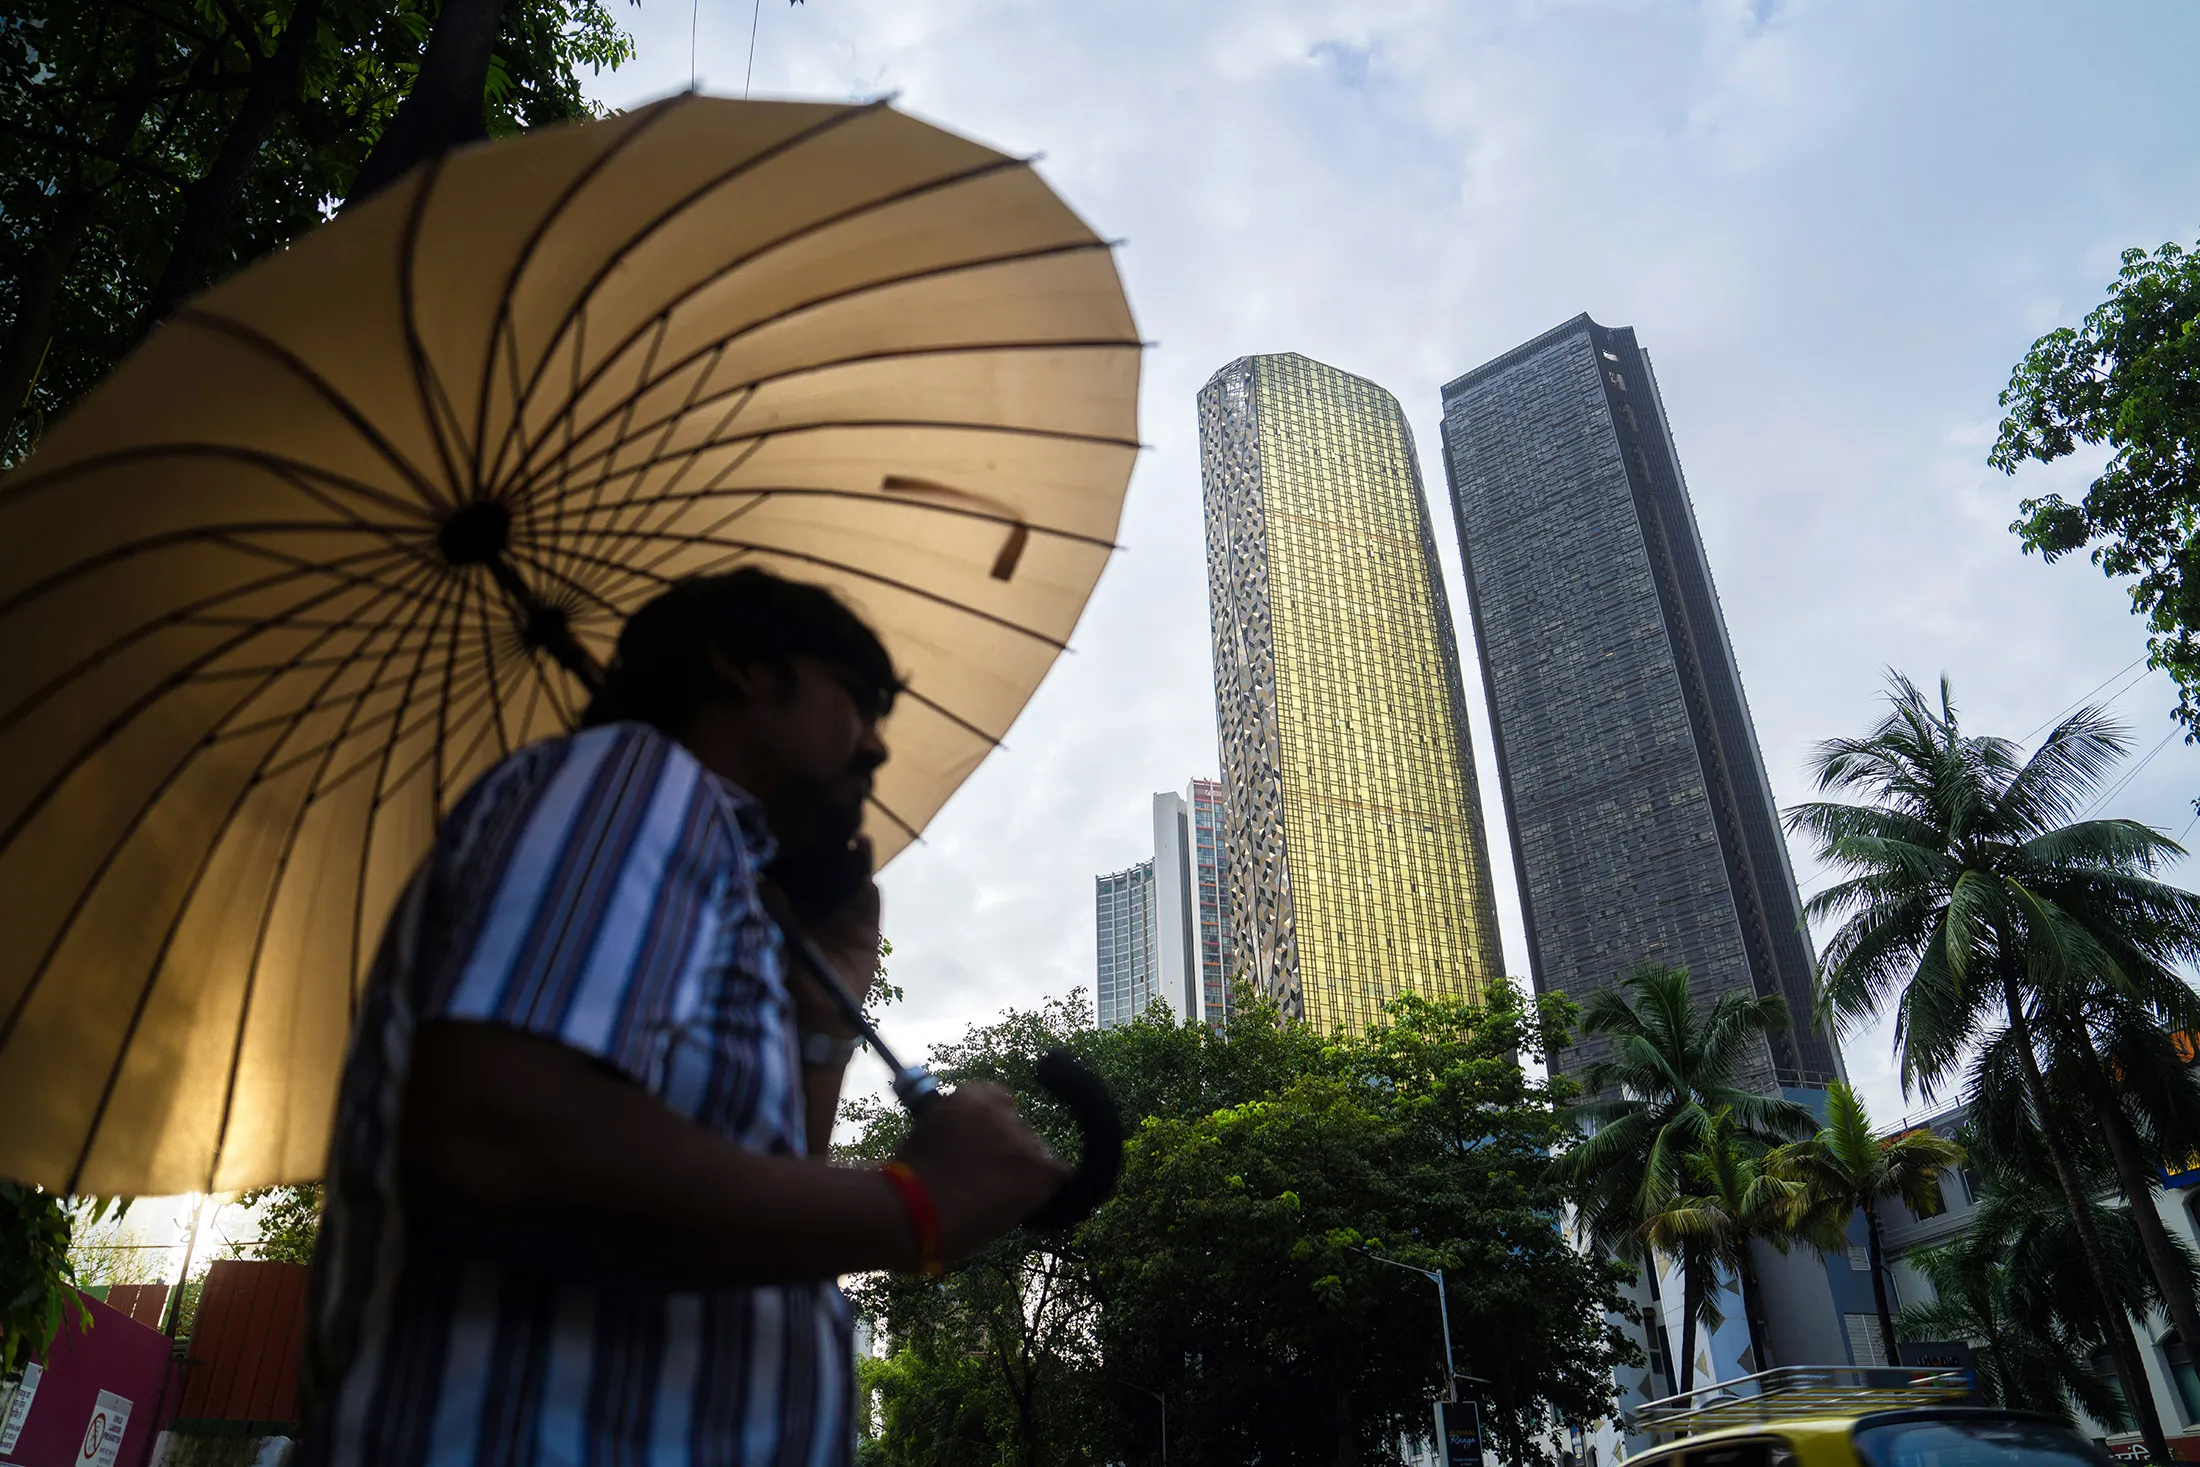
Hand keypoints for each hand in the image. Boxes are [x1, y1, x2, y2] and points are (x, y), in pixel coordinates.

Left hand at [764, 840, 879, 1038]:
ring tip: (844, 826)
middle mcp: (815, 907)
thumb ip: (773, 917)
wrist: (826, 1021)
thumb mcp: (777, 949)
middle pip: (819, 868)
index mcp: (789, 912)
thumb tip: (762, 879)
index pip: (789, 873)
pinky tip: (862, 848)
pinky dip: (865, 870)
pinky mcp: (865, 923)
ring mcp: (842, 913)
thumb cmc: (793, 988)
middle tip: (821, 818)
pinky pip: (867, 892)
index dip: (790, 851)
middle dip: (822, 845)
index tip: (786, 826)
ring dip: (845, 851)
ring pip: (844, 873)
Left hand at [895, 1082, 1070, 1263]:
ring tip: (964, 1144)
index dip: (1035, 1176)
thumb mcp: (1003, 1220)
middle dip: (1010, 1152)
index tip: (1015, 1183)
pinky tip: (964, 1117)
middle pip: (1029, 1141)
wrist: (907, 1210)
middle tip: (981, 1167)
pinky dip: (979, 1102)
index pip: (1057, 1168)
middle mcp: (1030, 1143)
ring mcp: (1002, 1116)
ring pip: (1008, 1114)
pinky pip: (989, 1093)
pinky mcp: (974, 1096)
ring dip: (993, 1127)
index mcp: (1043, 1177)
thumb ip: (1021, 1191)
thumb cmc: (954, 1230)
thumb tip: (1015, 1177)